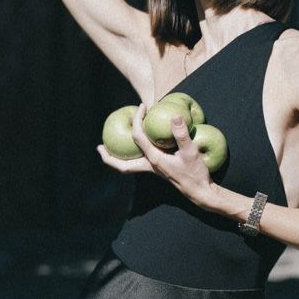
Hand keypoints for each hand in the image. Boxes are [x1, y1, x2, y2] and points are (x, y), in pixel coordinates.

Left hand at [96, 104, 218, 207]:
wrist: (200, 191)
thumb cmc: (195, 173)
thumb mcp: (190, 152)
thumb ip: (182, 135)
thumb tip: (174, 116)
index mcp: (154, 159)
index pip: (138, 137)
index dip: (137, 119)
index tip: (142, 107)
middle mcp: (150, 166)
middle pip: (122, 165)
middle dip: (109, 157)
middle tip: (99, 147)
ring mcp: (153, 169)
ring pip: (128, 166)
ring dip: (117, 159)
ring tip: (108, 149)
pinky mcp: (159, 170)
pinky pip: (139, 163)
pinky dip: (132, 156)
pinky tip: (137, 147)